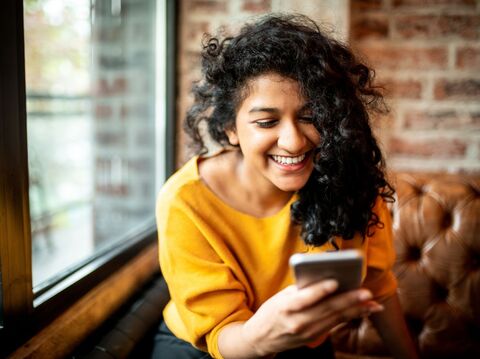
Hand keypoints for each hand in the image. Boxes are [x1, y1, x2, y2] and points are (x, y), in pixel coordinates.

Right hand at [241, 280, 382, 355]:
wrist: (261, 338)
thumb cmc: (271, 312)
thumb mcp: (280, 297)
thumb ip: (300, 290)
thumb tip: (324, 279)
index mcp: (285, 307)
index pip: (305, 298)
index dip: (320, 290)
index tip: (335, 282)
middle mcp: (297, 322)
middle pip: (326, 309)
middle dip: (349, 301)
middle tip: (366, 293)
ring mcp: (307, 332)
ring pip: (335, 319)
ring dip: (356, 311)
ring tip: (372, 303)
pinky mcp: (314, 337)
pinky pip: (334, 325)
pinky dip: (349, 317)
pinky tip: (363, 311)